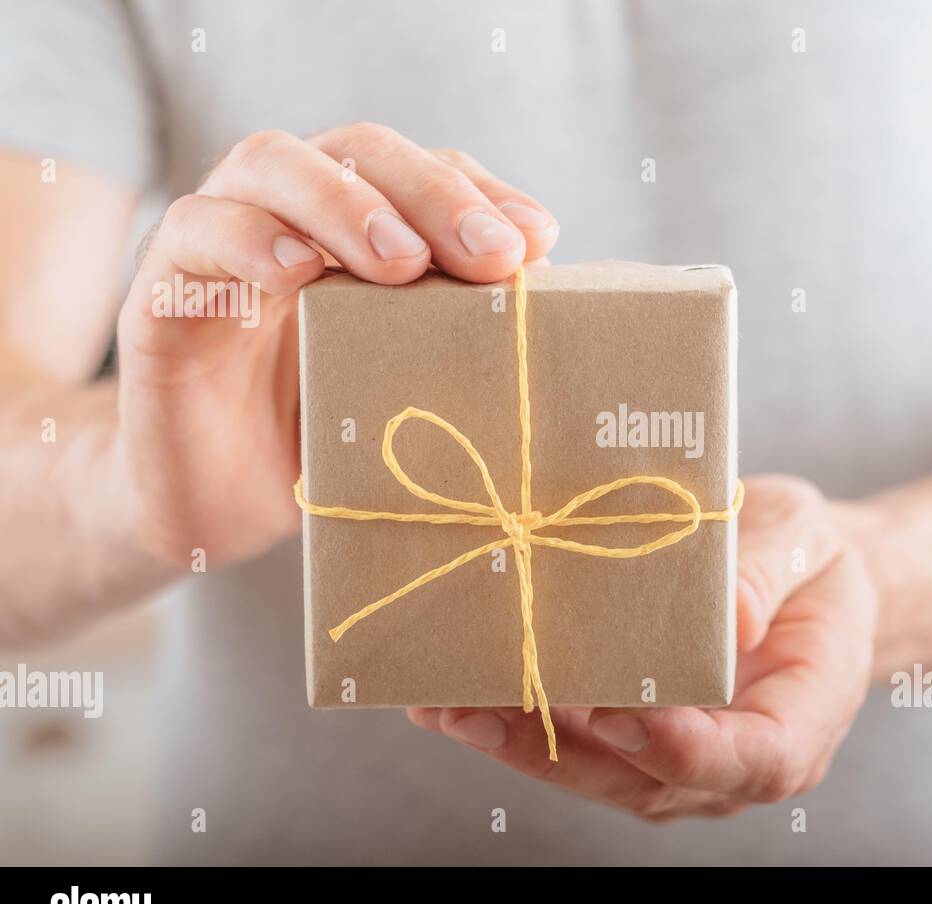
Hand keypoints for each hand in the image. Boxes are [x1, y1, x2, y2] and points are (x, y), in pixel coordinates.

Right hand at [113, 124, 557, 567]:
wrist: (214, 505)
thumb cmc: (323, 444)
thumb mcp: (409, 393)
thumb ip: (459, 344)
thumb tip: (549, 314)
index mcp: (358, 231)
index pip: (424, 174)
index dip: (481, 194)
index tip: (538, 242)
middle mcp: (292, 215)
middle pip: (360, 153)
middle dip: (432, 194)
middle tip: (489, 254)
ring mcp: (223, 240)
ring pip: (272, 165)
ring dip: (345, 204)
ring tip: (402, 261)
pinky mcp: (164, 289)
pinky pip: (195, 232)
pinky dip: (248, 240)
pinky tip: (297, 273)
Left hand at [408, 474, 876, 819]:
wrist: (803, 582)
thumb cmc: (813, 561)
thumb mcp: (807, 538)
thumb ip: (770, 571)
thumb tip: (733, 614)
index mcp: (798, 721)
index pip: (749, 760)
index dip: (683, 746)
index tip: (621, 713)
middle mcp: (732, 761)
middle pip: (645, 778)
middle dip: (556, 751)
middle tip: (481, 709)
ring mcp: (676, 759)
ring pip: (594, 769)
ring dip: (517, 741)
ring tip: (445, 701)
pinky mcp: (630, 740)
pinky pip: (573, 744)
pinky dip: (515, 722)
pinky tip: (454, 693)